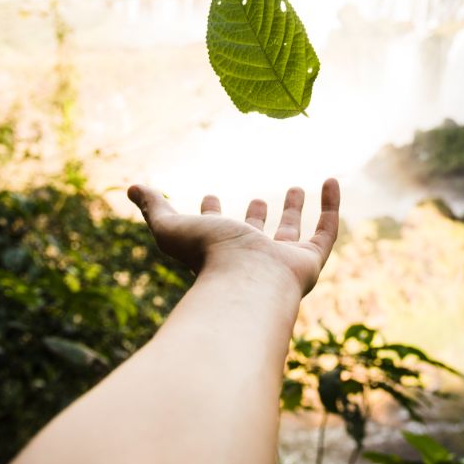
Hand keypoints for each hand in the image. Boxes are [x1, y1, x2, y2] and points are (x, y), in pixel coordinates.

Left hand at [126, 179, 340, 296]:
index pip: (213, 233)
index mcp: (217, 253)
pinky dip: (331, 206)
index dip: (210, 214)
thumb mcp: (171, 227)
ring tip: (295, 187)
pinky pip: (326, 231)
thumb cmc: (206, 257)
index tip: (209, 194)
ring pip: (290, 235)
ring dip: (293, 212)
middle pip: (255, 237)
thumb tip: (132, 188)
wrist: (245, 282)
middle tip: (259, 198)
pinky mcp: (310, 262)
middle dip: (256, 217)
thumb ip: (154, 208)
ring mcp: (281, 262)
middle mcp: (250, 260)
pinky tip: (331, 181)